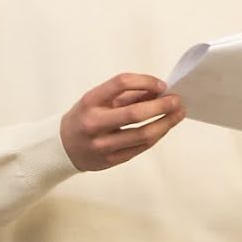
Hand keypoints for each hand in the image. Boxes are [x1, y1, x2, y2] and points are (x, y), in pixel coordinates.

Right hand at [60, 73, 183, 171]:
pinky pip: (141, 147)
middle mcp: (95, 123)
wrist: (62, 147)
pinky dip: (157, 136)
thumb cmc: (85, 117)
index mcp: (90, 102)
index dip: (145, 81)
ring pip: (142, 135)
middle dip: (161, 106)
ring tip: (178, 114)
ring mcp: (103, 144)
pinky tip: (164, 127)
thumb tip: (158, 90)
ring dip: (165, 123)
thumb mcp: (98, 100)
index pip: (121, 83)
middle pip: (135, 114)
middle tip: (178, 100)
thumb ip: (126, 94)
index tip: (161, 84)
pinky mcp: (111, 160)